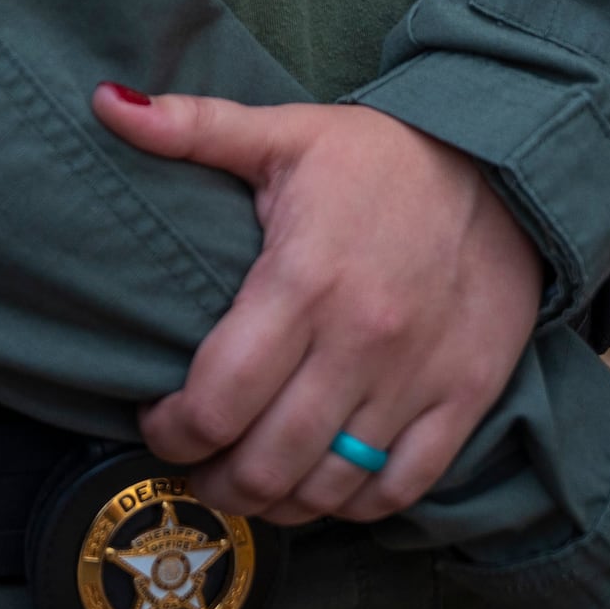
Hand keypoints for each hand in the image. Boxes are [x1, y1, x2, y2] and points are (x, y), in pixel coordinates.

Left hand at [88, 84, 543, 524]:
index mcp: (302, 281)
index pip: (216, 400)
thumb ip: (192, 128)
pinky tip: (321, 487)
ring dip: (276, 502)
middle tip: (196, 464)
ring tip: (248, 481)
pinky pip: (398, 489)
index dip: (170, 430)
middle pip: (265, 463)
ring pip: (327, 488)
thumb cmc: (382, 156)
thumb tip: (104, 103)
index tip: (158, 420)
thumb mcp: (284, 132)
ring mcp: (415, 380)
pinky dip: (351, 506)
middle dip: (214, 480)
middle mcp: (359, 343)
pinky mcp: (463, 399)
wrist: (505, 167)